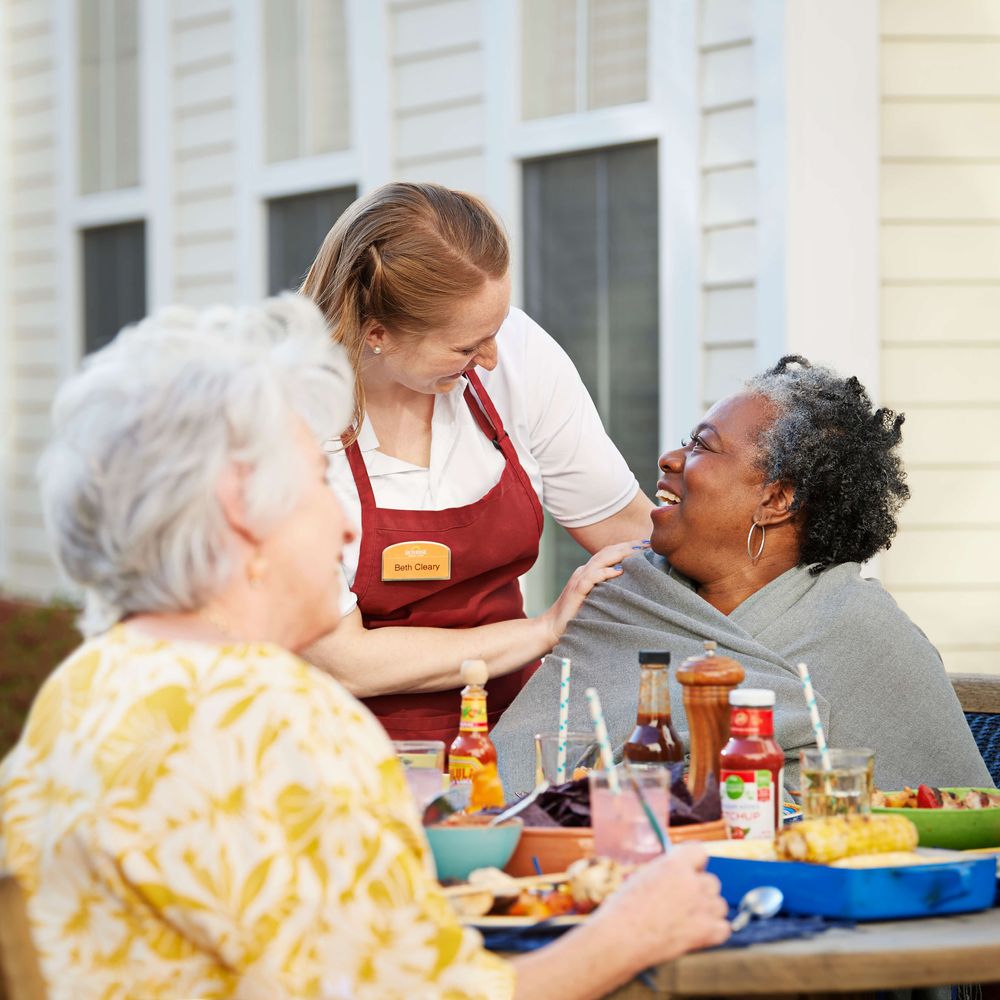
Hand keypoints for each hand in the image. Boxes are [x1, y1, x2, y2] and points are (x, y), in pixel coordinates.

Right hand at [537, 540, 646, 647]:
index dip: (626, 547)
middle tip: (646, 542)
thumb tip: (627, 587)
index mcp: (588, 572)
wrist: (552, 628)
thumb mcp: (594, 599)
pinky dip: (605, 572)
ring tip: (637, 550)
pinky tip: (619, 571)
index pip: (609, 553)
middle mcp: (583, 571)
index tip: (645, 544)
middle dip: (627, 545)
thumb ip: (606, 590)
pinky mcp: (577, 591)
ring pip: (600, 560)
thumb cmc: (575, 617)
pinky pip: (591, 577)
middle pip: (607, 552)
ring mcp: (579, 580)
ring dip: (620, 553)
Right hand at [592, 845, 730, 965]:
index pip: (700, 852)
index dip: (694, 862)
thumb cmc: (624, 909)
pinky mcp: (706, 932)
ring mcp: (702, 907)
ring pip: (720, 904)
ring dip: (708, 910)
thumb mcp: (644, 877)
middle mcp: (692, 882)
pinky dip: (714, 931)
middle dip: (700, 890)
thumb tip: (679, 877)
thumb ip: (667, 874)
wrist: (621, 938)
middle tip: (682, 902)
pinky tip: (698, 933)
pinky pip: (724, 928)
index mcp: (675, 864)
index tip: (687, 871)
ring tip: (687, 919)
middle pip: (712, 881)